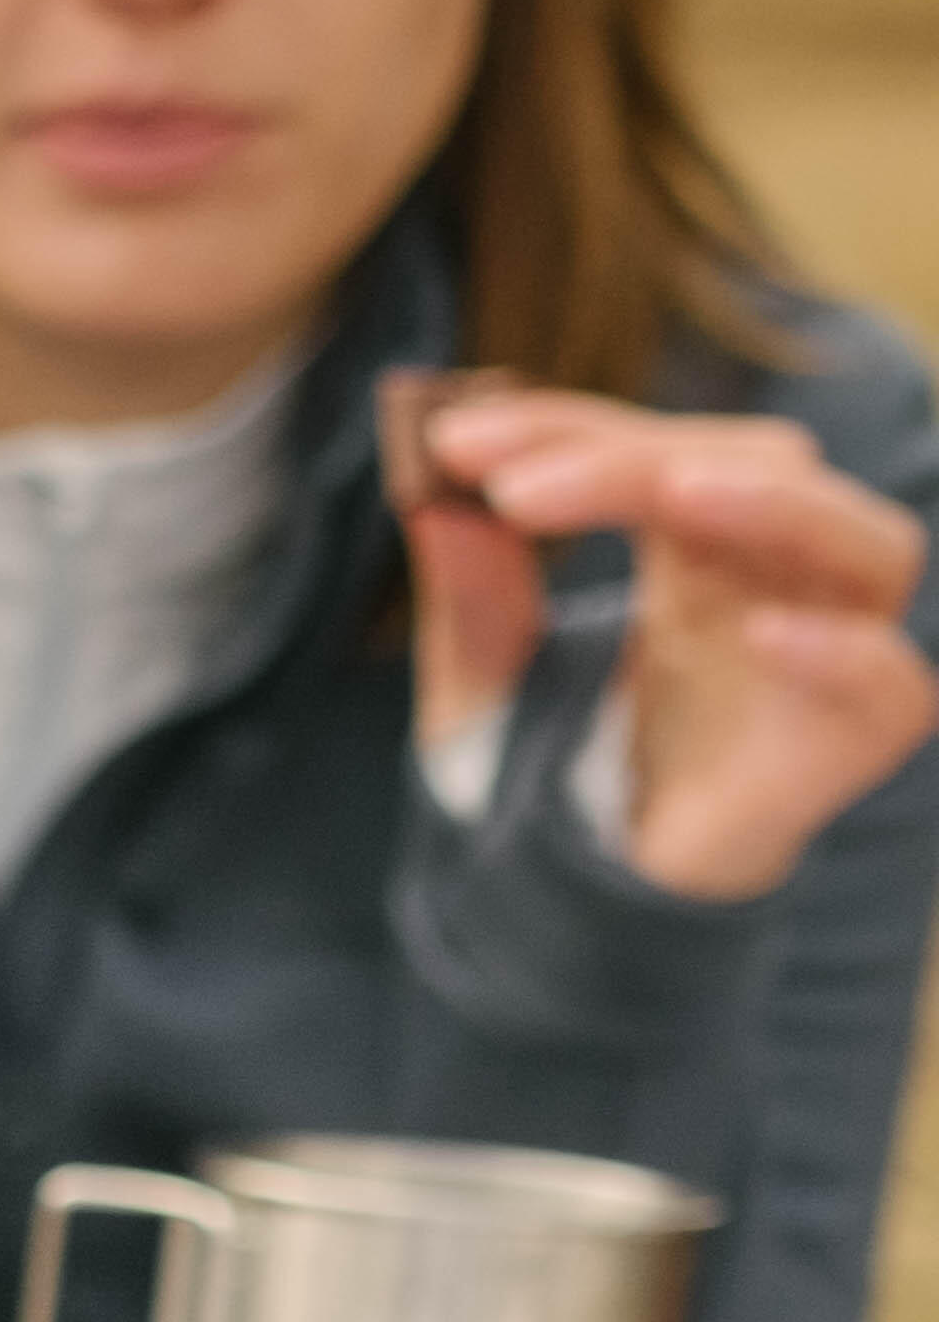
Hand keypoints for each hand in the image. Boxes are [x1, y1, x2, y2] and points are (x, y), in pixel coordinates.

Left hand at [411, 384, 934, 904]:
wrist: (592, 893)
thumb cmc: (554, 769)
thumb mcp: (482, 685)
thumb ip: (469, 606)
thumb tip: (432, 508)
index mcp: (695, 549)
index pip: (653, 448)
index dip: (563, 428)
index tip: (449, 439)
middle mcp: (776, 582)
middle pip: (755, 469)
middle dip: (634, 457)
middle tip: (509, 484)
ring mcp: (829, 654)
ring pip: (866, 543)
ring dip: (777, 506)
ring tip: (673, 493)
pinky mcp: (854, 741)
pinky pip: (890, 681)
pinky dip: (843, 651)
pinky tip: (764, 638)